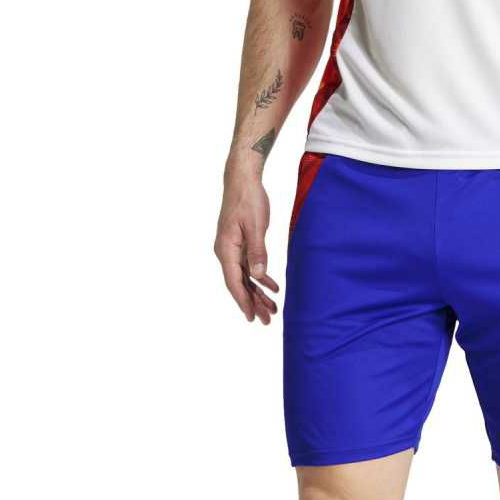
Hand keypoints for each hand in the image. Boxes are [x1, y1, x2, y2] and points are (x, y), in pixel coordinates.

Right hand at [214, 170, 279, 324]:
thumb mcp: (256, 226)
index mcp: (226, 249)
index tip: (252, 318)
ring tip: (273, 309)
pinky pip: (249, 267)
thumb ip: (257, 252)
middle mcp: (226, 252)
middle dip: (254, 303)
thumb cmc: (248, 199)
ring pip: (245, 278)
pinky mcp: (240, 244)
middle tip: (268, 320)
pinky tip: (273, 288)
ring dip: (258, 293)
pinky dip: (261, 278)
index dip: (243, 302)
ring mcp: (232, 249)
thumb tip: (257, 277)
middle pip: (239, 284)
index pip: (234, 282)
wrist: (242, 179)